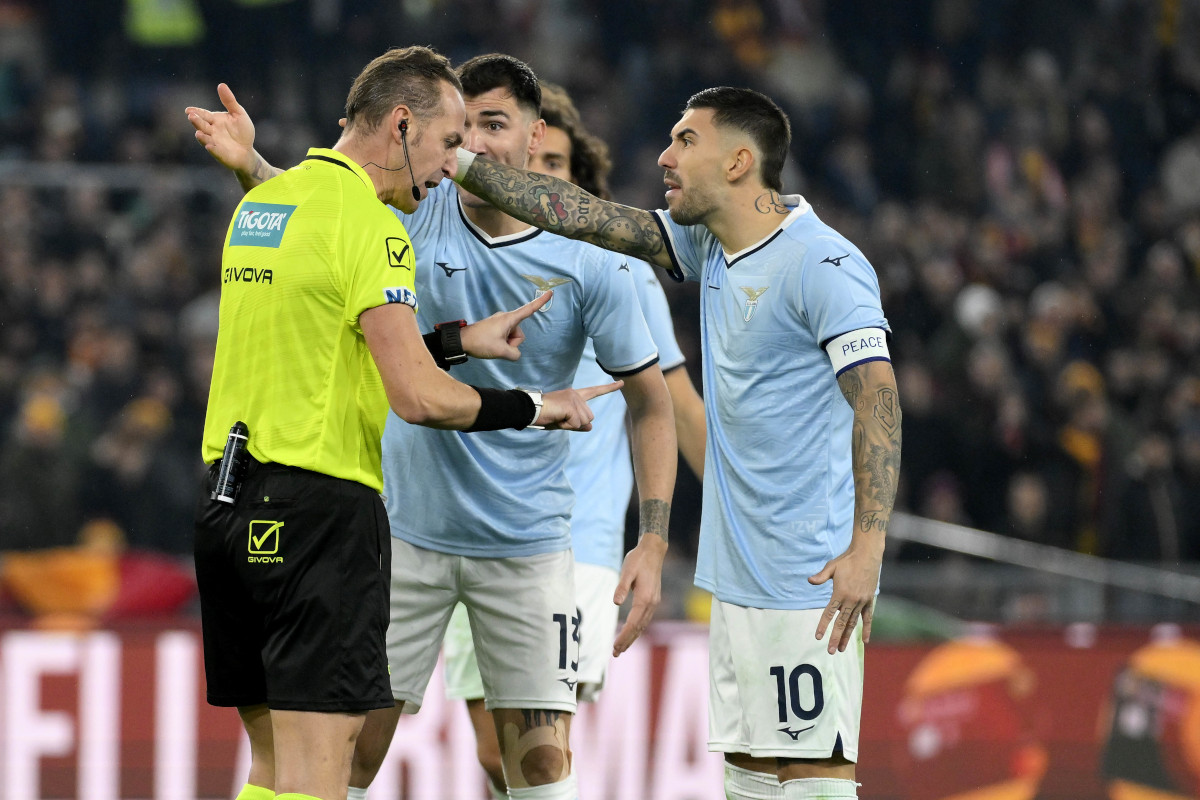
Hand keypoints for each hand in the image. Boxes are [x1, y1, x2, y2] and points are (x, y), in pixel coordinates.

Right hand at [185, 83, 257, 172]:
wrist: (247, 151)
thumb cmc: (242, 132)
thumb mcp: (238, 114)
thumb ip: (229, 101)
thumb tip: (221, 84)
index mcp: (214, 120)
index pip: (203, 114)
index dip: (196, 112)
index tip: (188, 110)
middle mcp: (211, 131)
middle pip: (202, 125)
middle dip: (196, 121)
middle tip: (191, 116)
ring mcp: (214, 143)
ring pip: (205, 139)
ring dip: (202, 137)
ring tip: (198, 133)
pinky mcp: (220, 154)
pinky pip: (215, 151)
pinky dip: (212, 149)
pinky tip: (210, 146)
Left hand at [460, 292, 550, 359]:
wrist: (461, 341)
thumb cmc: (480, 343)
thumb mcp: (501, 352)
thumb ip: (515, 354)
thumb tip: (515, 354)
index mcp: (509, 319)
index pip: (529, 309)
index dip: (541, 302)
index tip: (550, 292)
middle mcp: (506, 318)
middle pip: (519, 334)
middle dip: (512, 343)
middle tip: (497, 346)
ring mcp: (500, 322)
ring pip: (512, 338)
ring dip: (505, 345)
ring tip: (492, 346)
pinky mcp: (495, 327)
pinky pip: (505, 337)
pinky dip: (501, 344)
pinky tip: (490, 345)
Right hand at [535, 381, 622, 430]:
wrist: (530, 409)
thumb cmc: (545, 415)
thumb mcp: (563, 421)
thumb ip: (578, 423)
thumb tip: (590, 427)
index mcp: (575, 396)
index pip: (595, 391)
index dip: (609, 388)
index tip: (621, 383)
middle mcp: (576, 395)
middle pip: (589, 418)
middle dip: (576, 423)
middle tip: (559, 418)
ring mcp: (574, 399)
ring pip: (584, 422)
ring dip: (571, 425)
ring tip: (557, 417)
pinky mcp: (571, 406)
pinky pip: (576, 424)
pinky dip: (566, 426)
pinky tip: (557, 418)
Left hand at [612, 534, 666, 655]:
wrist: (653, 551)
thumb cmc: (637, 559)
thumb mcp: (627, 570)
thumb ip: (621, 587)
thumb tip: (616, 603)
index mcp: (644, 598)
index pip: (633, 623)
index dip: (623, 636)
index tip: (614, 646)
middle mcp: (651, 603)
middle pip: (638, 628)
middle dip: (627, 641)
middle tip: (615, 653)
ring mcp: (654, 602)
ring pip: (643, 625)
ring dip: (632, 637)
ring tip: (621, 648)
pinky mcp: (653, 600)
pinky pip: (645, 619)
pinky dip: (637, 629)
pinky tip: (632, 633)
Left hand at [808, 545, 882, 653]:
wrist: (867, 555)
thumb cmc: (847, 561)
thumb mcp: (831, 567)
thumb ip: (821, 576)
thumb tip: (809, 580)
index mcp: (839, 593)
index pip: (829, 613)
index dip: (823, 625)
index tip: (818, 637)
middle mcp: (851, 600)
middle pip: (841, 623)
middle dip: (835, 638)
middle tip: (831, 651)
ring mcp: (862, 602)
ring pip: (853, 623)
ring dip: (847, 636)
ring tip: (842, 649)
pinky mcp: (869, 601)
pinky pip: (868, 618)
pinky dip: (866, 629)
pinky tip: (864, 641)